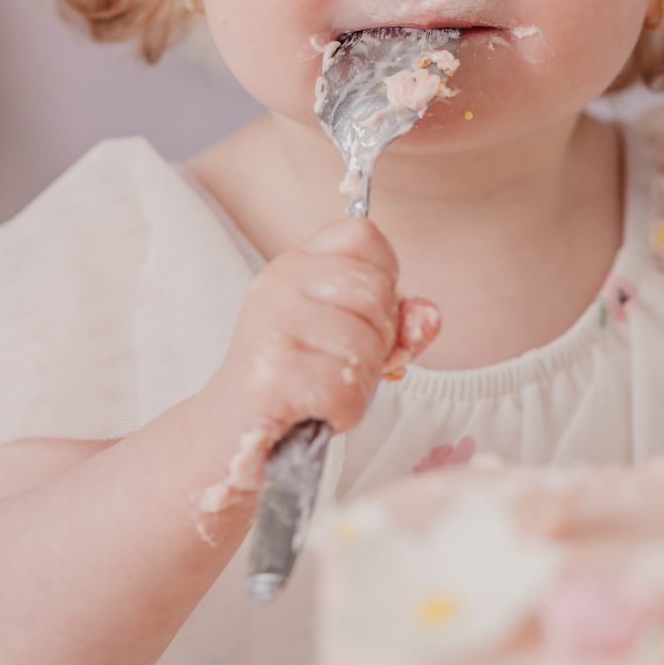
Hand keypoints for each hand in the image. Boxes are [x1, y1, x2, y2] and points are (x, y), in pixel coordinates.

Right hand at [201, 216, 439, 440]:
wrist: (233, 429)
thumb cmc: (301, 376)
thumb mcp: (352, 336)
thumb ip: (399, 321)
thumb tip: (430, 316)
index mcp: (297, 262)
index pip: (364, 236)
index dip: (383, 280)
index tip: (360, 315)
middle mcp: (279, 282)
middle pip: (375, 292)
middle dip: (376, 341)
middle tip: (341, 364)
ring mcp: (271, 326)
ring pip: (364, 345)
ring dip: (360, 382)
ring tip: (325, 388)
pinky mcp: (270, 375)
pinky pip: (343, 391)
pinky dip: (343, 412)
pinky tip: (316, 410)